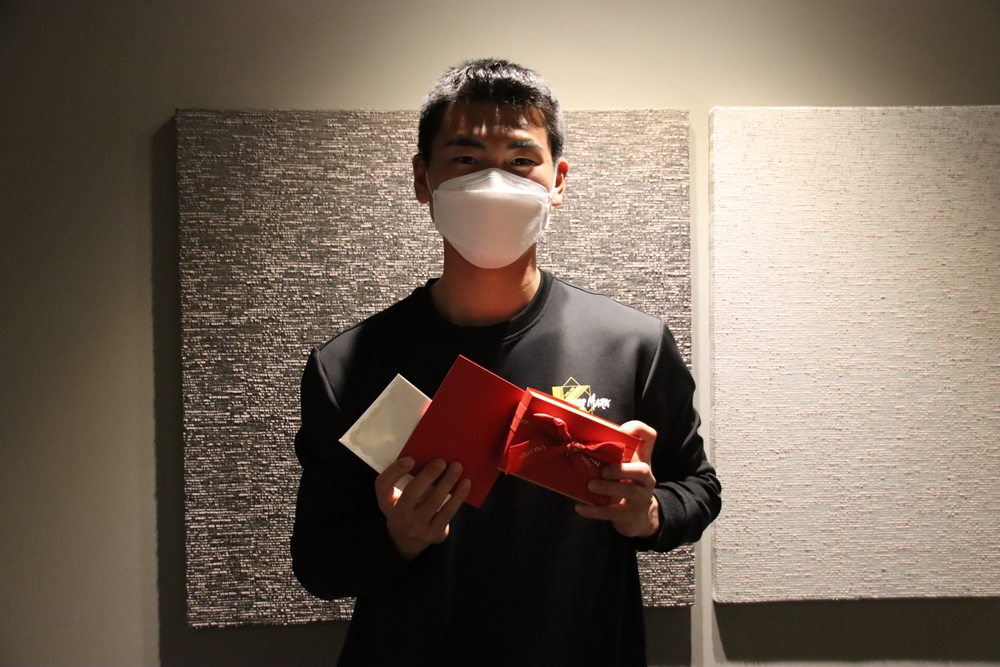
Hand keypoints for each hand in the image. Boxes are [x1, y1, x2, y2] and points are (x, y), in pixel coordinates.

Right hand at [375, 456, 470, 559]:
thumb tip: (430, 453)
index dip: (395, 471)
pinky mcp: (434, 533)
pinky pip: (448, 512)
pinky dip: (458, 496)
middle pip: (411, 493)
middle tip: (441, 461)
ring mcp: (416, 527)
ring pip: (433, 502)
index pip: (383, 485)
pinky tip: (466, 483)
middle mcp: (398, 516)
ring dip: (447, 482)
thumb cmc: (407, 506)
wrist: (409, 539)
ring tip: (457, 467)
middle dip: (427, 475)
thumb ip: (406, 478)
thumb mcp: (398, 495)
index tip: (411, 459)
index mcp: (386, 502)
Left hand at [574, 420, 659, 537]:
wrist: (638, 517)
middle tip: (602, 471)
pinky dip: (595, 510)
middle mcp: (645, 477)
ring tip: (590, 486)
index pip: (649, 437)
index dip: (638, 429)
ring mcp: (641, 497)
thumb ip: (609, 456)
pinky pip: (613, 513)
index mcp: (641, 460)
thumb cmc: (624, 485)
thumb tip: (579, 442)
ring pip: (630, 491)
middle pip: (642, 469)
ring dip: (608, 488)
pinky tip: (580, 507)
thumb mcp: (622, 468)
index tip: (623, 430)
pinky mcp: (632, 515)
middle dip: (621, 469)